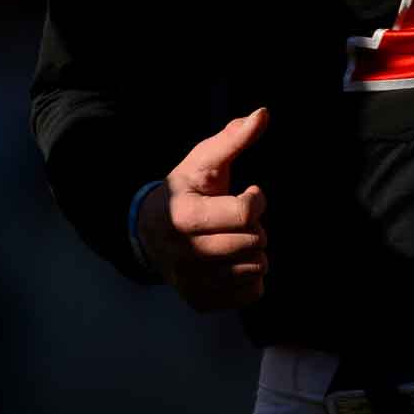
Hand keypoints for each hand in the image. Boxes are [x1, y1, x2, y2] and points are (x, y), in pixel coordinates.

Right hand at [138, 107, 270, 312]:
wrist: (149, 231)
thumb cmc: (186, 189)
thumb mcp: (204, 160)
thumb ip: (234, 138)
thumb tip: (263, 113)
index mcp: (185, 217)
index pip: (245, 214)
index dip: (257, 200)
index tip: (248, 193)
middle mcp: (185, 255)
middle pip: (253, 243)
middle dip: (256, 227)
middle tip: (241, 219)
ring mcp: (191, 282)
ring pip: (255, 269)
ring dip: (255, 251)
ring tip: (236, 238)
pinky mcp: (200, 301)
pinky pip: (251, 293)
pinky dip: (251, 276)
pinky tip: (235, 260)